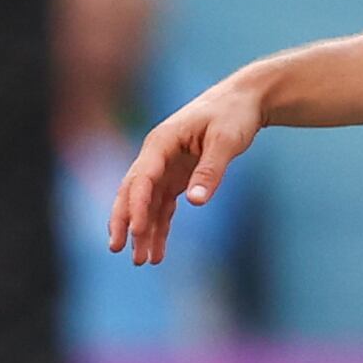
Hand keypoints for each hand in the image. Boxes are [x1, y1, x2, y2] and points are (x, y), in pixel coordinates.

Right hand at [111, 78, 264, 263]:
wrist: (244, 100)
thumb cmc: (233, 114)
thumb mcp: (226, 140)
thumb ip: (210, 170)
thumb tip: (195, 201)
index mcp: (162, 141)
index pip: (141, 178)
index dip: (135, 206)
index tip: (135, 232)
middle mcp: (157, 155)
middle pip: (132, 192)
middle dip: (124, 221)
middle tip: (118, 249)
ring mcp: (166, 167)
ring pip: (147, 204)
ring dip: (143, 231)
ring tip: (143, 262)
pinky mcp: (178, 176)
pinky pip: (163, 206)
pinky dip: (160, 228)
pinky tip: (158, 252)